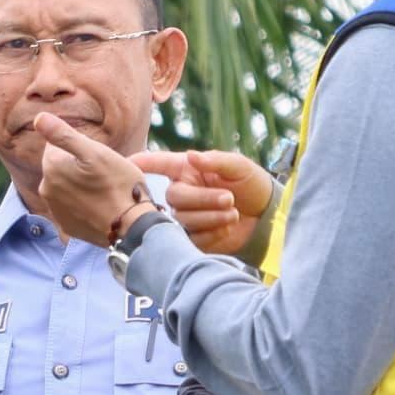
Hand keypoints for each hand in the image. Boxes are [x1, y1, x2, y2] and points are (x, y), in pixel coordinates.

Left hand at [29, 113, 149, 249]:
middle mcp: (46, 189)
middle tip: (104, 173)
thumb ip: (63, 134)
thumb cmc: (118, 184)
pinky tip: (101, 206)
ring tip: (104, 190)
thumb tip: (37, 118)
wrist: (130, 226)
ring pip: (67, 187)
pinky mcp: (67, 226)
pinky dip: (83, 204)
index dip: (80, 147)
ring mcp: (56, 210)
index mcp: (51, 167)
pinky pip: (72, 207)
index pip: (57, 144)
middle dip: (78, 166)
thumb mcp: (94, 152)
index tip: (97, 157)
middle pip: (61, 166)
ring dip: (80, 185)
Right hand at [135, 149, 273, 256]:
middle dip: (203, 199)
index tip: (127, 161)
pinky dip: (213, 234)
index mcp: (187, 169)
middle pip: (174, 196)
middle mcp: (182, 192)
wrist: (267, 217)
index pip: (158, 163)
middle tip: (229, 199)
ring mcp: (186, 216)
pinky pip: (192, 239)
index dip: (142, 162)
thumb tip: (191, 155)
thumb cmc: (252, 184)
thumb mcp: (239, 166)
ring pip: (183, 218)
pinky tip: (227, 229)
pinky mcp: (193, 239)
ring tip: (233, 214)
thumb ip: (215, 160)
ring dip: (211, 217)